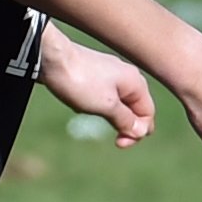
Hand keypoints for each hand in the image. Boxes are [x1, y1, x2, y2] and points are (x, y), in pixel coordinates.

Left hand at [39, 26, 154, 146]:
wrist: (53, 58)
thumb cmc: (80, 81)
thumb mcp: (106, 106)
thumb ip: (126, 119)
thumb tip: (141, 131)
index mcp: (136, 83)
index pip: (147, 114)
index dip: (137, 132)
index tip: (119, 143)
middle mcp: (128, 76)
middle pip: (136, 109)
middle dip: (125, 126)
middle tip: (113, 140)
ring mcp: (112, 74)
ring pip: (120, 104)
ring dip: (111, 117)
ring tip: (94, 115)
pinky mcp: (96, 75)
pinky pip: (105, 97)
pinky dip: (99, 106)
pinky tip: (84, 105)